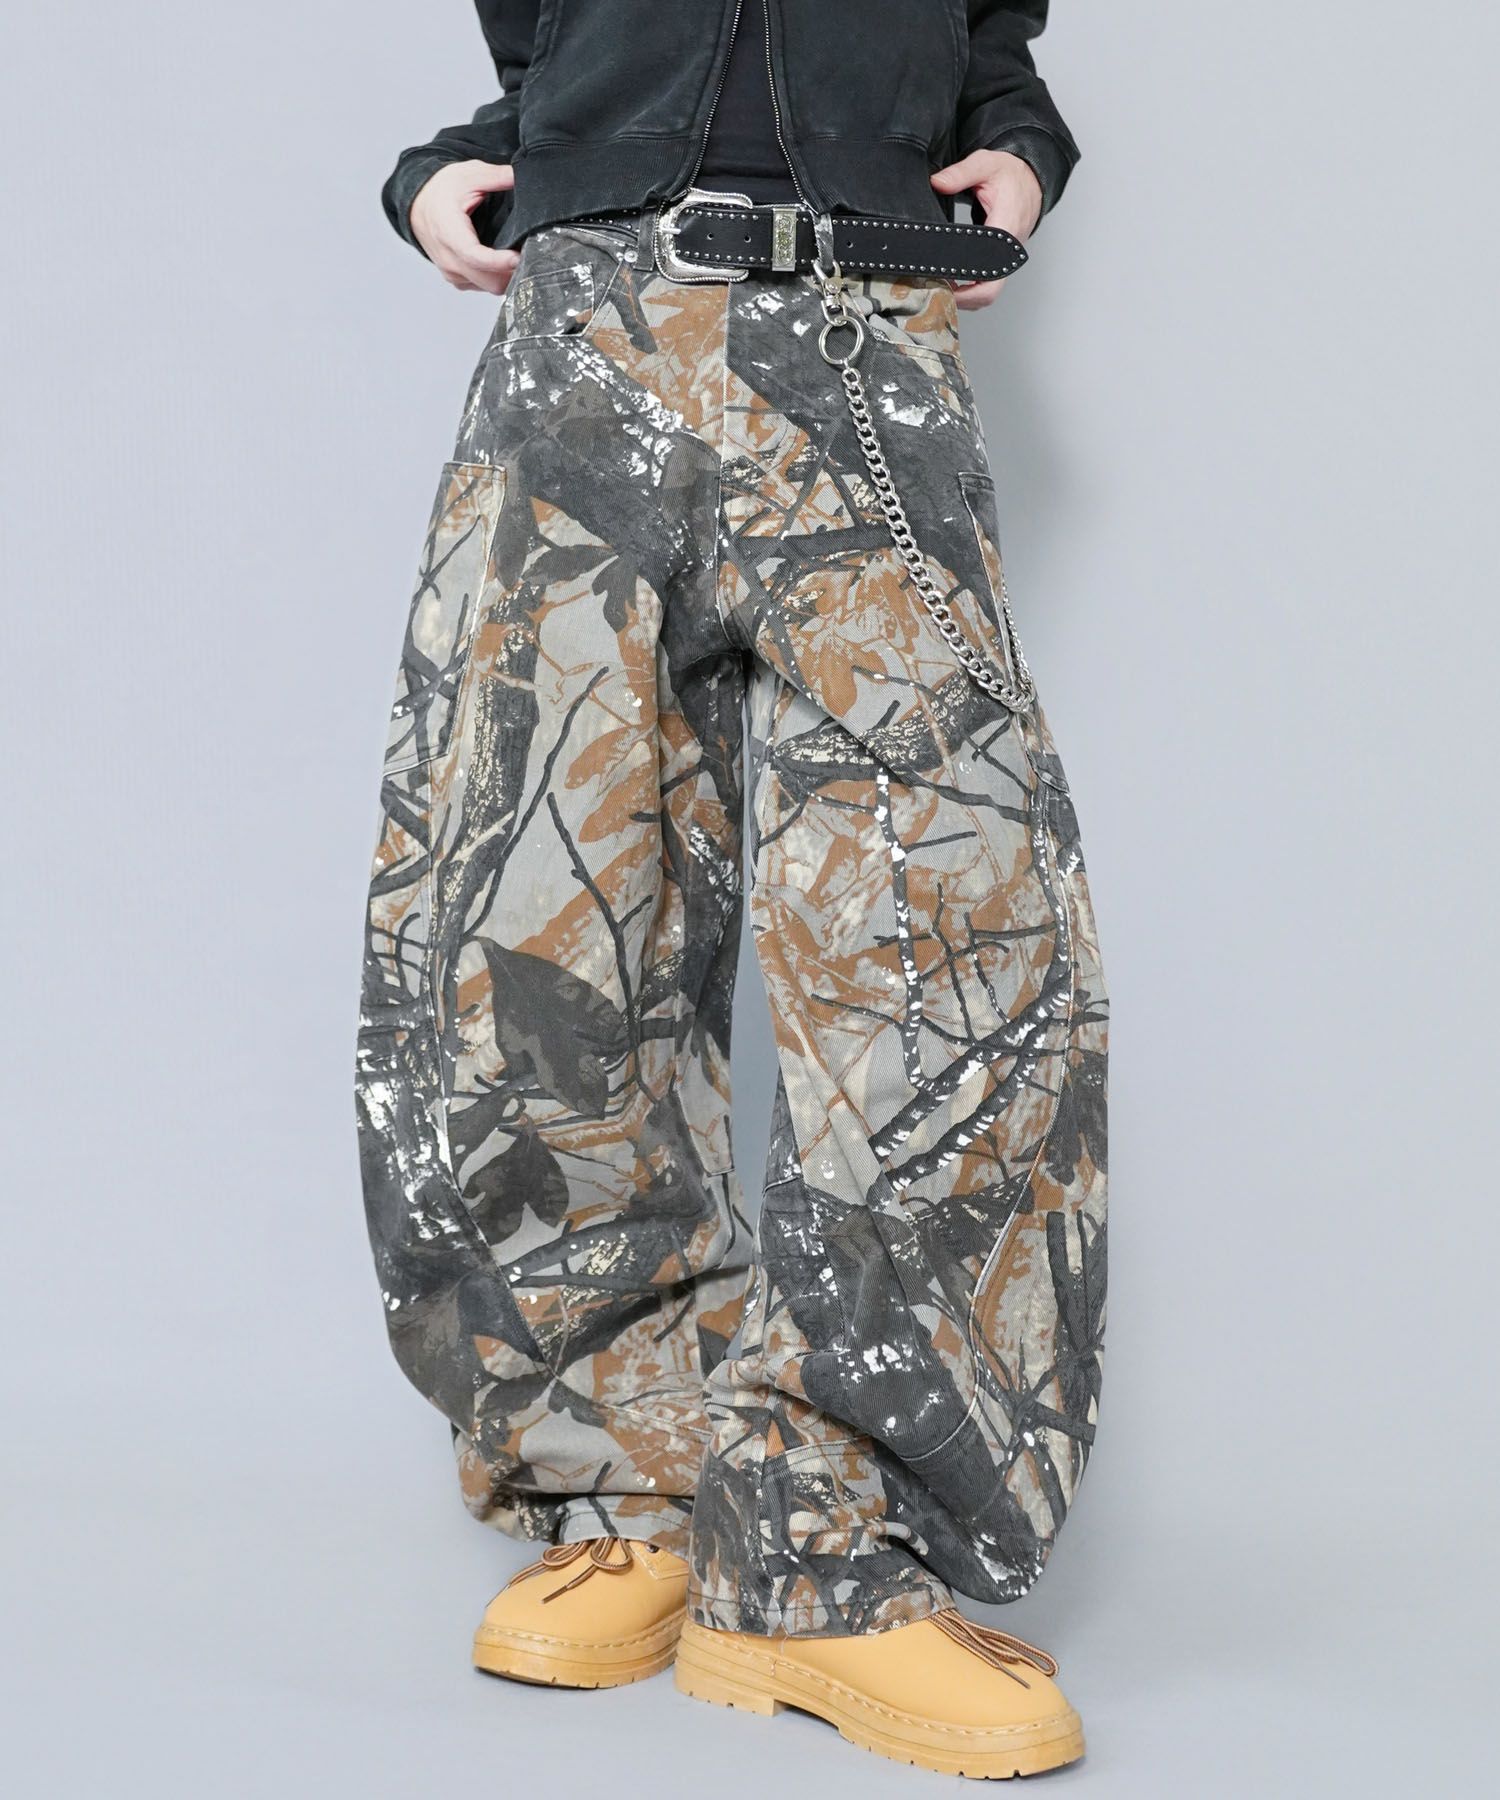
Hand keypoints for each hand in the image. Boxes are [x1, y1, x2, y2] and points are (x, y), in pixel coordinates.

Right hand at [410, 160, 520, 293]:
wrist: (419, 205)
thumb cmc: (442, 190)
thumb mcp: (470, 174)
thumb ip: (497, 176)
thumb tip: (523, 174)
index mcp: (450, 233)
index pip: (476, 257)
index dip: (500, 262)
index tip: (519, 257)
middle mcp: (449, 260)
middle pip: (488, 281)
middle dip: (512, 272)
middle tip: (529, 254)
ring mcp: (452, 273)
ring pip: (488, 287)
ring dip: (506, 277)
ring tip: (519, 257)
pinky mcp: (457, 279)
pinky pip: (482, 287)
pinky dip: (497, 278)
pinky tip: (504, 263)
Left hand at [929, 149, 1042, 310]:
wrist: (1031, 179)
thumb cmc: (1011, 174)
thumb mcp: (985, 164)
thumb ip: (960, 173)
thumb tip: (937, 182)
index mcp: (1006, 228)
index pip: (989, 270)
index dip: (967, 286)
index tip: (942, 282)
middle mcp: (1009, 250)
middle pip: (988, 293)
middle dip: (962, 300)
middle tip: (934, 293)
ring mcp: (1007, 259)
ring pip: (988, 294)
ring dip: (965, 299)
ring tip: (938, 291)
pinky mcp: (1002, 261)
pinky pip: (988, 285)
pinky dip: (970, 292)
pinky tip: (951, 287)